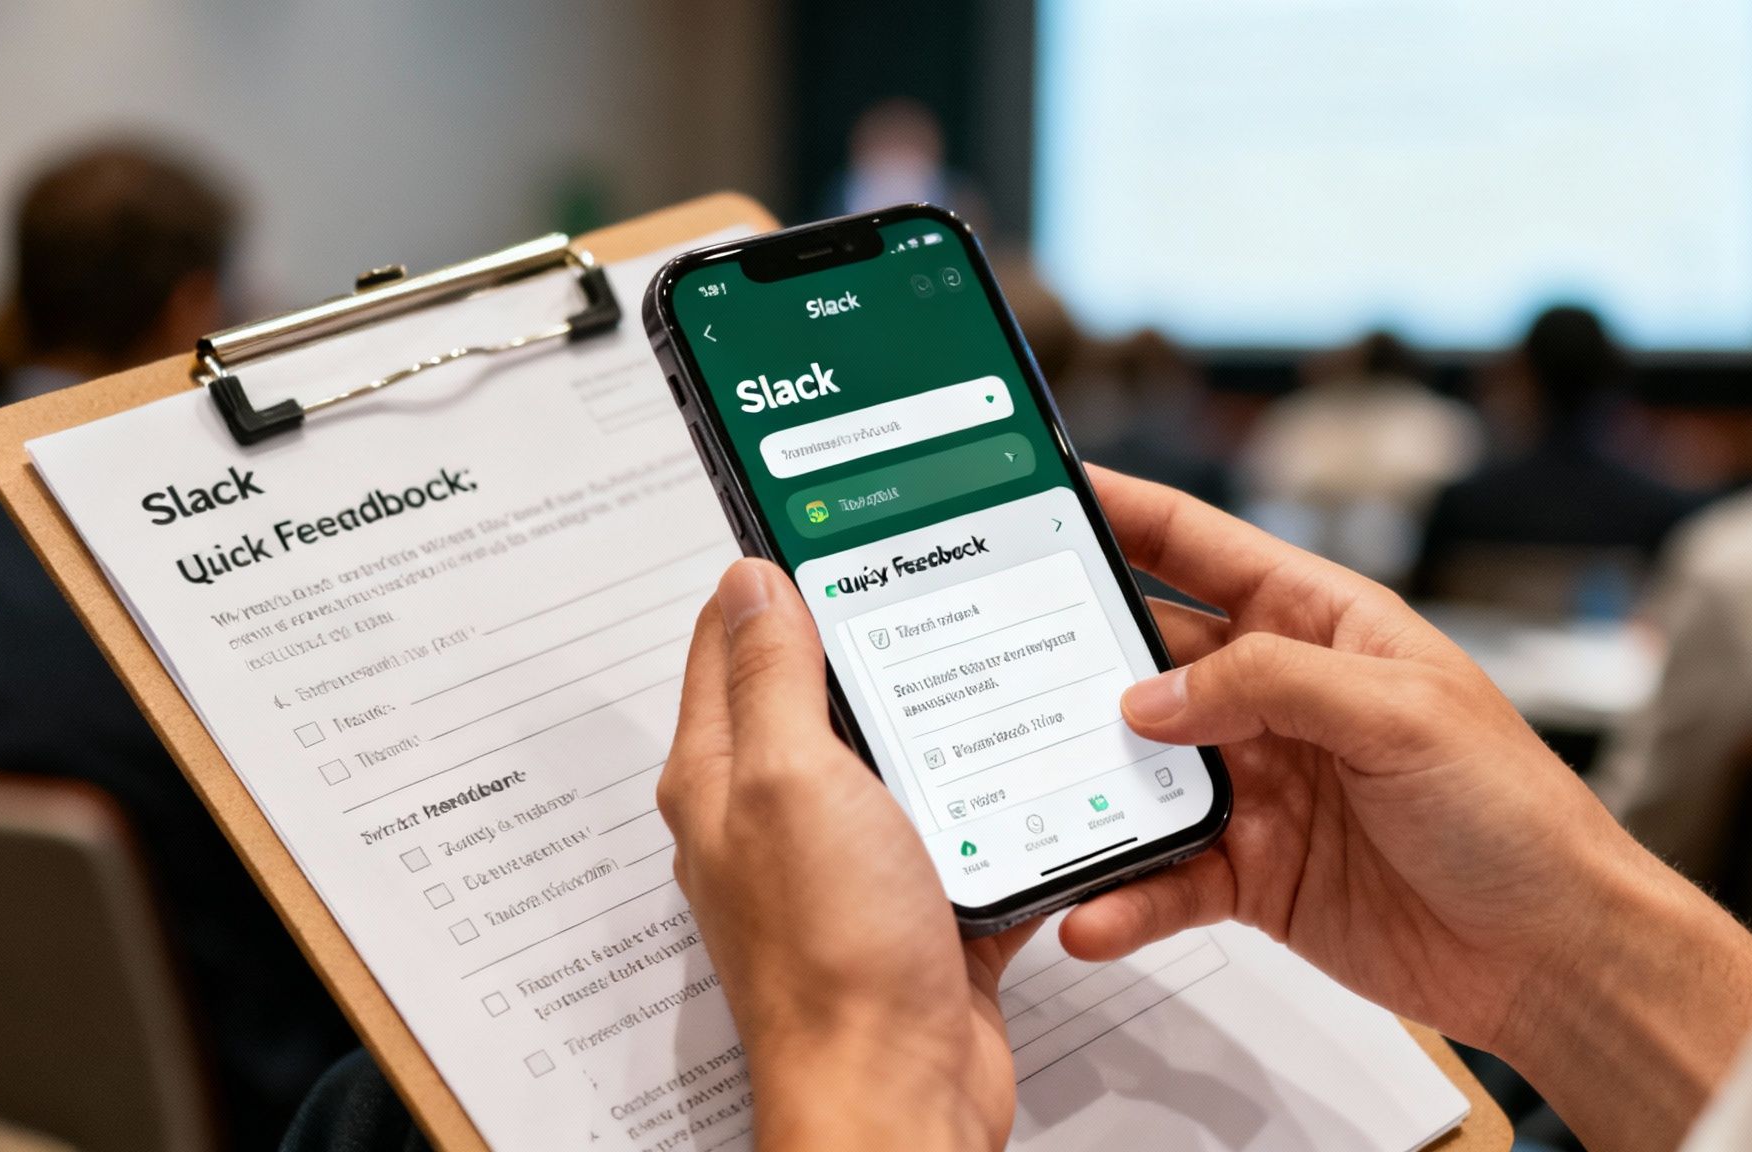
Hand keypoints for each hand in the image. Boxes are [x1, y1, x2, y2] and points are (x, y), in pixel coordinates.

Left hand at [658, 560, 1035, 1151]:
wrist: (899, 1090)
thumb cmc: (834, 958)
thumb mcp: (791, 781)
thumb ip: (772, 676)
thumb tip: (751, 580)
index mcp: (724, 775)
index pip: (731, 642)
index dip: (771, 577)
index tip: (824, 527)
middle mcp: (776, 813)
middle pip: (818, 691)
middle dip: (869, 637)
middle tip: (924, 582)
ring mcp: (846, 858)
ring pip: (893, 752)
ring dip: (935, 714)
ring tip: (984, 657)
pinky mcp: (914, 898)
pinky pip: (953, 822)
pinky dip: (987, 793)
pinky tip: (1027, 764)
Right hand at [1060, 467, 1751, 1151]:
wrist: (1552, 953)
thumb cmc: (1513, 812)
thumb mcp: (1399, 714)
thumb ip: (1272, 684)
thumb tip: (1154, 694)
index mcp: (1320, 623)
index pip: (1200, 548)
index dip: (1122, 512)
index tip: (1045, 493)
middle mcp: (1278, 696)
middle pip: (1149, 660)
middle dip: (1076, 661)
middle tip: (999, 668)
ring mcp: (1260, 785)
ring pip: (1143, 773)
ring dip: (1090, 789)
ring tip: (1032, 806)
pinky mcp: (1251, 872)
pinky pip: (1166, 874)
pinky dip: (1127, 894)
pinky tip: (1096, 913)